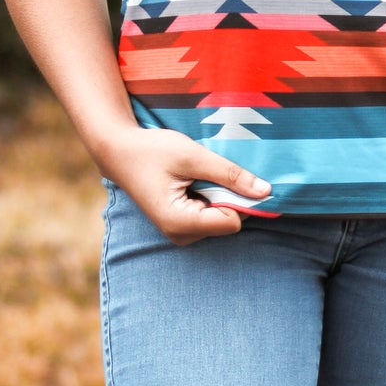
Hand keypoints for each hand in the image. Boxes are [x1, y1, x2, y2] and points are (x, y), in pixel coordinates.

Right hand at [103, 127, 271, 244]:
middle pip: (228, 221)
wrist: (119, 151)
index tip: (227, 174)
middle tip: (204, 171)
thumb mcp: (193, 156)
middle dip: (226, 195)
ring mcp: (179, 232)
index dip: (238, 197)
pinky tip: (192, 181)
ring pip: (220, 218)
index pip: (232, 221)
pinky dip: (208, 197)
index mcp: (180, 222)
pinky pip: (210, 215)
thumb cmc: (152, 151)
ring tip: (194, 175)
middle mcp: (180, 235)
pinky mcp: (180, 225)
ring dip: (217, 194)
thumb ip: (230, 174)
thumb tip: (266, 191)